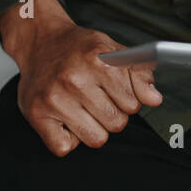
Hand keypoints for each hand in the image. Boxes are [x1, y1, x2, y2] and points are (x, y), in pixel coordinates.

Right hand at [0, 0, 162, 156]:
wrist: (41, 42)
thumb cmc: (77, 48)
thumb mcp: (113, 50)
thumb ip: (138, 73)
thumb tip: (154, 99)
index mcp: (97, 61)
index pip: (132, 104)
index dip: (128, 100)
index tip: (117, 92)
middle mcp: (75, 80)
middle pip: (116, 124)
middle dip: (112, 114)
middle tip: (98, 99)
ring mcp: (54, 99)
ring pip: (95, 139)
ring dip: (93, 128)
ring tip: (83, 108)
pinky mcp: (36, 114)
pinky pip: (64, 148)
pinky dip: (68, 139)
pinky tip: (66, 118)